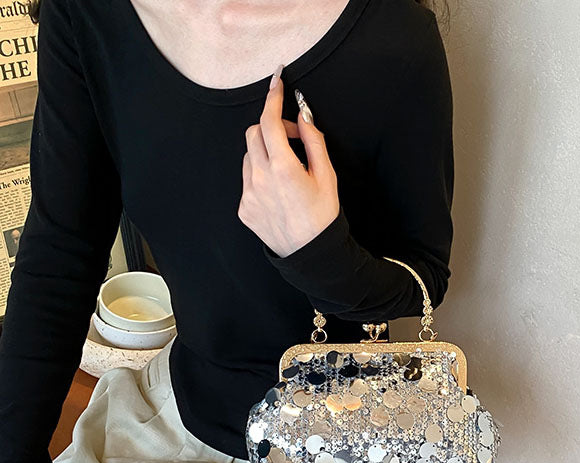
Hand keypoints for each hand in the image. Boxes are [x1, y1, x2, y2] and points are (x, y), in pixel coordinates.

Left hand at [238, 70, 339, 257]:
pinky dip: (260, 177)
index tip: (276, 82)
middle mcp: (260, 179)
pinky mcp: (244, 208)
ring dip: (264, 153)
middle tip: (292, 138)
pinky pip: (247, 180)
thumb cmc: (323, 216)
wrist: (311, 254)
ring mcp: (249, 194)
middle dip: (270, 127)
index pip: (269, 121)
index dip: (272, 98)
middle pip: (254, 133)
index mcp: (283, 168)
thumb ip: (313, 141)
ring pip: (248, 156)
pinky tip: (277, 193)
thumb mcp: (326, 176)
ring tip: (286, 171)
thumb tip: (302, 114)